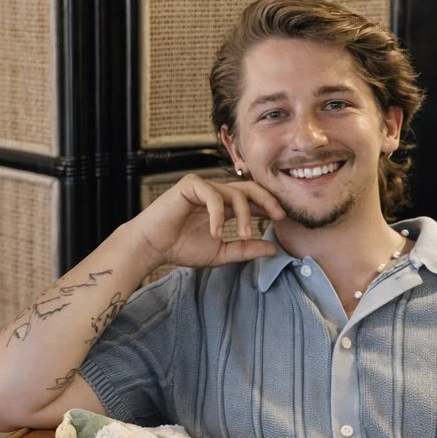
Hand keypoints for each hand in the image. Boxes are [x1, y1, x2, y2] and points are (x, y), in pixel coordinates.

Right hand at [132, 173, 285, 268]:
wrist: (153, 246)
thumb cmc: (182, 248)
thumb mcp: (221, 253)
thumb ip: (246, 250)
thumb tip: (274, 249)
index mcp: (225, 206)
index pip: (253, 200)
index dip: (270, 206)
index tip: (283, 219)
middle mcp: (217, 194)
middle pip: (250, 188)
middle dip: (268, 200)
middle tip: (278, 216)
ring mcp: (204, 187)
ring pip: (235, 193)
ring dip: (244, 215)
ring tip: (243, 236)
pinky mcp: (190, 184)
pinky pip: (213, 196)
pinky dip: (219, 215)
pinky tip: (215, 232)